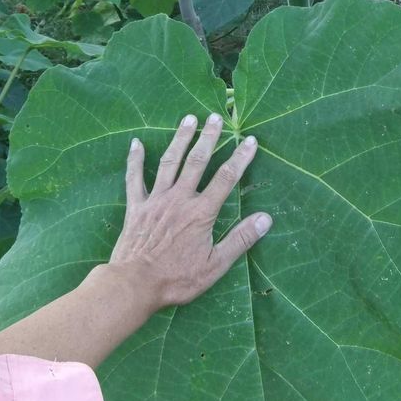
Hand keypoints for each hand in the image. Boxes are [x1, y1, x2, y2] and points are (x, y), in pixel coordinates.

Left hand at [107, 112, 271, 310]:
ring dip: (180, 138)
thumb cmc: (177, 278)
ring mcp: (156, 200)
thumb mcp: (215, 265)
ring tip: (189, 118)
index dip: (240, 158)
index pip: (226, 178)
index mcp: (201, 212)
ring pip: (170, 162)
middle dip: (209, 137)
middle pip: (197, 161)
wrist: (135, 283)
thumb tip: (266, 219)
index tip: (250, 140)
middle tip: (216, 117)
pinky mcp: (136, 207)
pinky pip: (134, 178)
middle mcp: (180, 199)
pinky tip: (136, 143)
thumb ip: (240, 239)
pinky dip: (135, 159)